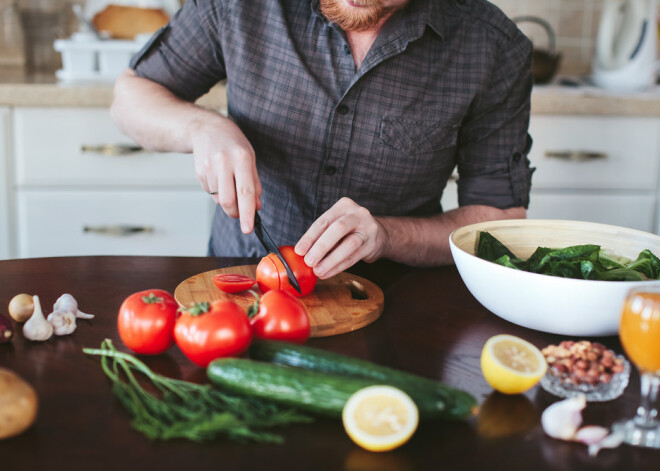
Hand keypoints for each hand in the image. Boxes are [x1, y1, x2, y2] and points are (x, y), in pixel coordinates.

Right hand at [190, 117, 261, 232]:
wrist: (206, 128)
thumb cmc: (233, 144)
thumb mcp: (250, 158)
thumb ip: (255, 183)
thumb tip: (257, 207)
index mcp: (241, 158)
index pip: (246, 192)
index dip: (247, 213)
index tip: (248, 228)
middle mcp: (224, 163)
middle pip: (228, 200)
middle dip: (235, 213)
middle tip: (240, 214)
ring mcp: (209, 168)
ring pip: (219, 199)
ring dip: (226, 201)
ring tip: (229, 184)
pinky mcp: (199, 172)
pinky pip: (210, 192)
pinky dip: (217, 193)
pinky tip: (219, 178)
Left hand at [294, 197, 387, 278]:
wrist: (380, 234)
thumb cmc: (350, 230)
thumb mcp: (337, 224)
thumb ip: (322, 235)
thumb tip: (301, 253)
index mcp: (343, 206)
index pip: (323, 221)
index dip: (309, 237)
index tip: (299, 251)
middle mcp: (357, 214)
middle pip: (337, 229)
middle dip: (321, 247)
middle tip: (308, 261)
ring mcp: (368, 228)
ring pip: (349, 244)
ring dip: (331, 260)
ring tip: (318, 271)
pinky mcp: (373, 244)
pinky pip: (354, 257)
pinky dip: (339, 267)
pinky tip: (329, 273)